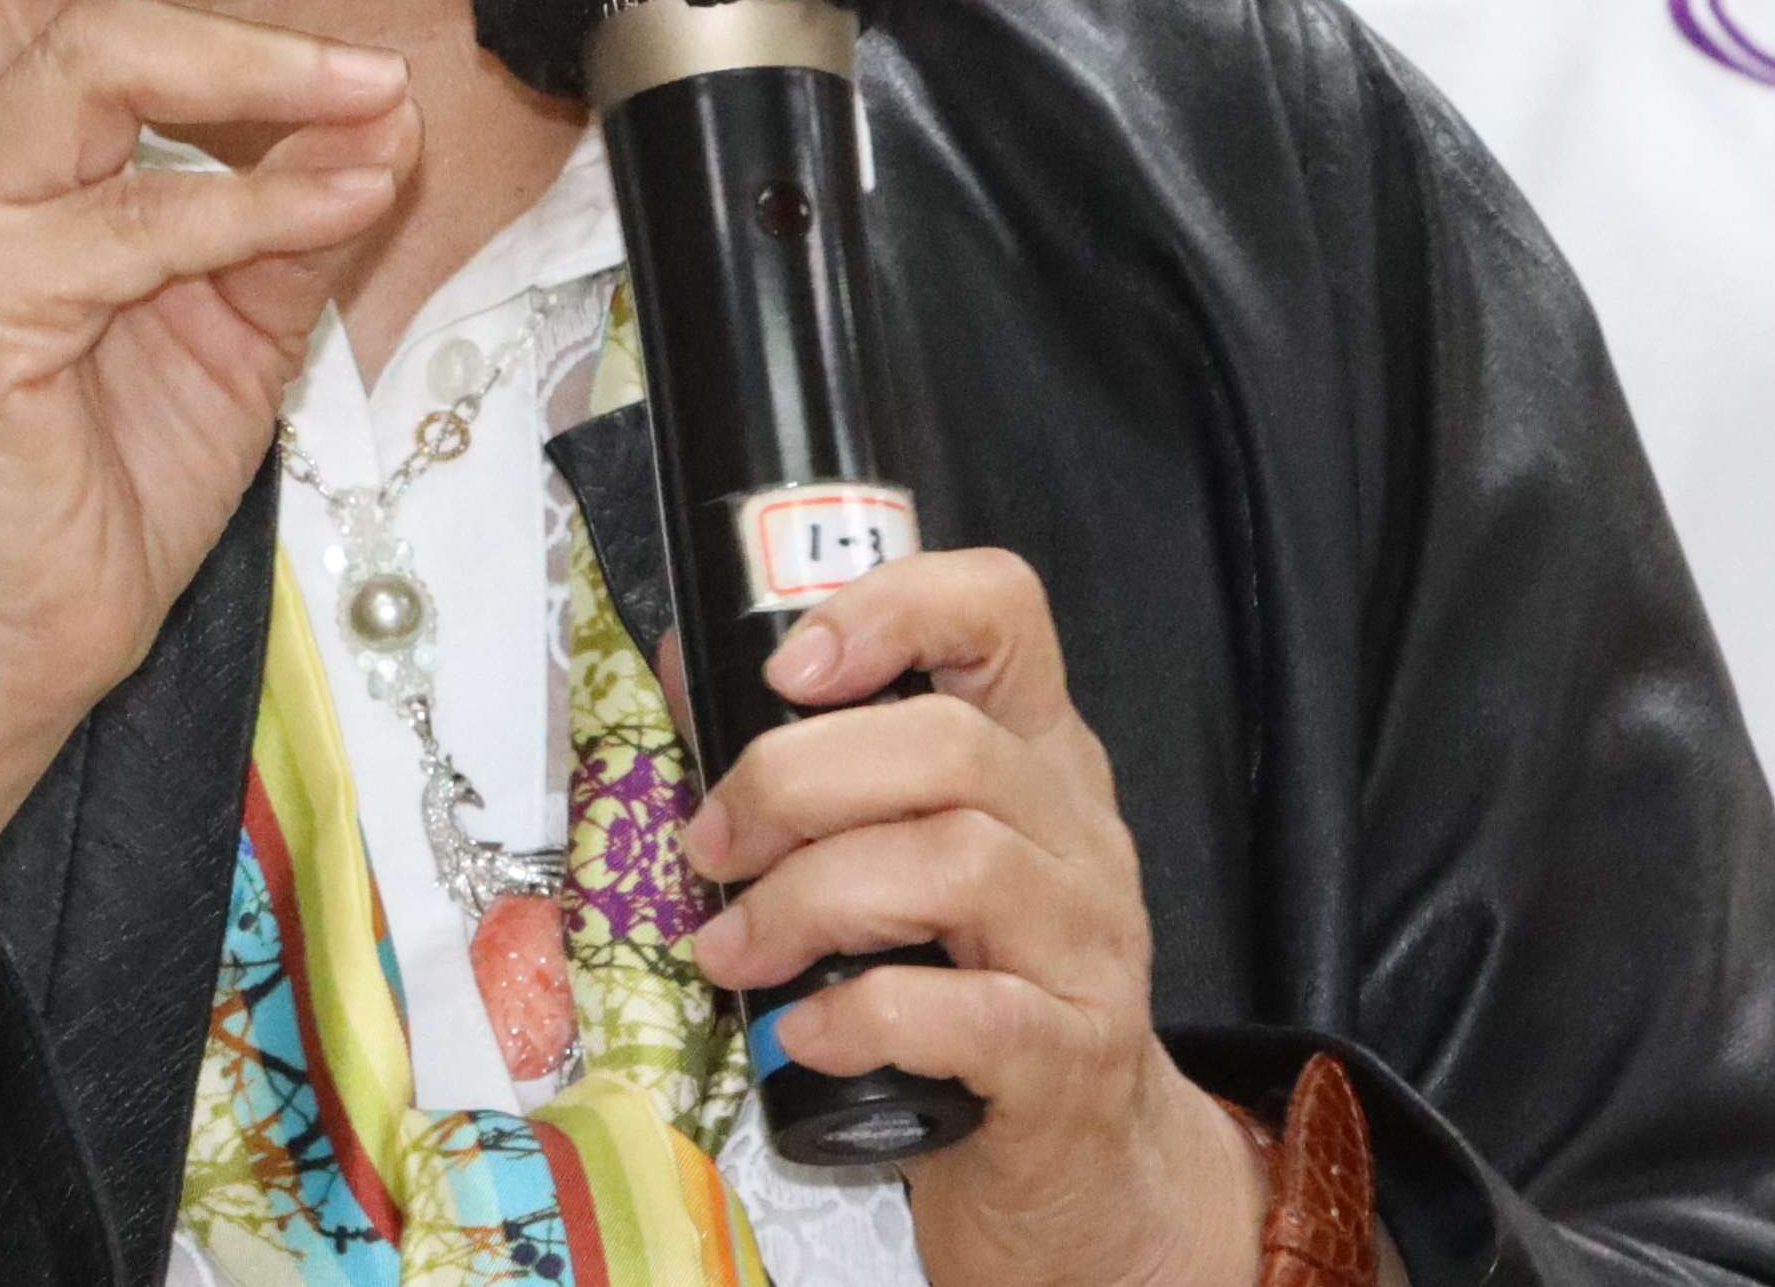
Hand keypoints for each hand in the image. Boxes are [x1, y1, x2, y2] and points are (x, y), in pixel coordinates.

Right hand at [0, 0, 418, 739]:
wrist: (24, 629)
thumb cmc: (113, 456)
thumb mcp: (234, 305)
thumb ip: (297, 199)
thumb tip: (393, 108)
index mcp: (2, 127)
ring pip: (92, 68)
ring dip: (253, 65)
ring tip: (371, 87)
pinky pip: (136, 222)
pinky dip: (257, 201)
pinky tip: (341, 202)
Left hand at [677, 550, 1265, 1286]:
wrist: (1081, 1168)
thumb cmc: (966, 985)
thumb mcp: (903, 855)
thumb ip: (815, 765)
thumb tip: (685, 666)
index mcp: (1034, 752)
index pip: (1003, 609)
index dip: (891, 607)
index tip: (786, 669)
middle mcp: (1078, 830)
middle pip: (952, 744)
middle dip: (797, 781)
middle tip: (709, 844)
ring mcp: (1089, 946)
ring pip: (956, 864)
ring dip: (808, 899)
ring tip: (732, 949)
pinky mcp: (1071, 1061)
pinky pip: (972, 1015)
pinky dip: (865, 1013)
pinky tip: (802, 1030)